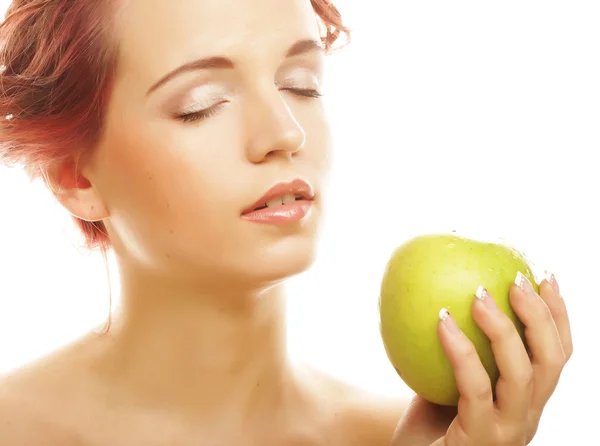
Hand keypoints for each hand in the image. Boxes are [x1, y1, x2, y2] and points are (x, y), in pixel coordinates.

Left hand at [391, 272, 572, 445]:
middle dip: (540, 315)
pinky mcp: (479, 441)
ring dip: (503, 328)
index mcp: (525, 401)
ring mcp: (506, 433)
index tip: (544, 275)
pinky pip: (474, 389)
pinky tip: (442, 321)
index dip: (558, 315)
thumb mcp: (444, 378)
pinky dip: (462, 351)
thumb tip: (445, 291)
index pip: (556, 355)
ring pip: (522, 375)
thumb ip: (455, 346)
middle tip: (517, 278)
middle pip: (551, 362)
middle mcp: (525, 417)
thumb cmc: (427, 421)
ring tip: (479, 293)